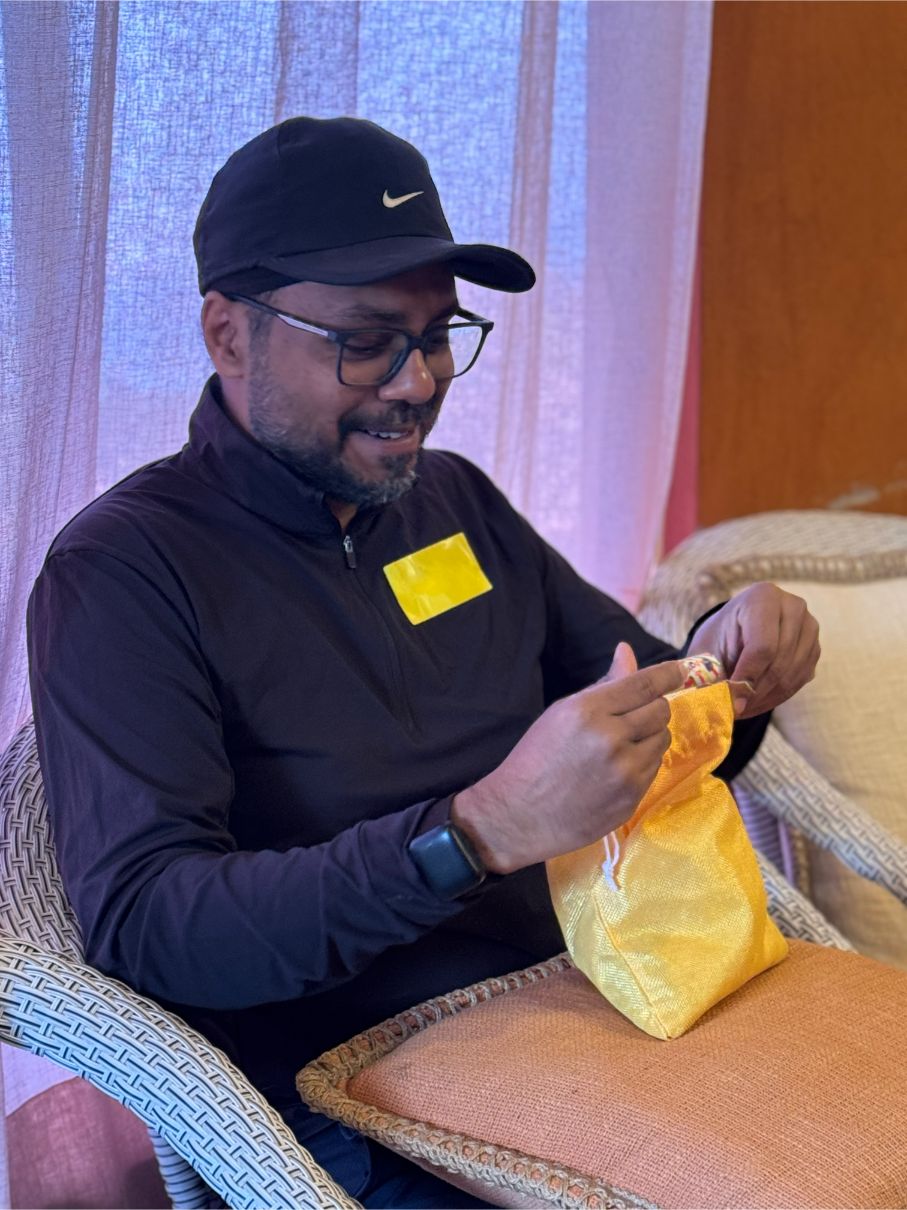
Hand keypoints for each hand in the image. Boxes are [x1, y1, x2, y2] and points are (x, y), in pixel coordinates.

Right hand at [452, 644, 682, 873]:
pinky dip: (644, 761)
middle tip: (635, 714)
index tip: (679, 670)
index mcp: (588, 711)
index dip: (668, 674)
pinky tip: (618, 767)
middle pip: (661, 710)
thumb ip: (603, 684)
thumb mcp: (562, 712)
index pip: (644, 684)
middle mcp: (611, 738)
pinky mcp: (632, 797)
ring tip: (622, 743)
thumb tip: (628, 651)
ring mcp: (624, 771)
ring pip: (663, 738)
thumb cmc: (536, 757)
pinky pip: (655, 766)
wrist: (519, 814)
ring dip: (650, 735)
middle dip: (654, 707)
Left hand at [687, 582, 819, 718]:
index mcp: (763, 597)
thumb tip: (720, 704)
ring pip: (792, 674)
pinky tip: (756, 702)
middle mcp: (793, 607)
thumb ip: (711, 673)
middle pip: (780, 661)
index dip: (747, 679)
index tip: (732, 703)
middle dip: (755, 692)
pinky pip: (800, 680)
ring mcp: (810, 628)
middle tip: (735, 710)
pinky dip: (777, 697)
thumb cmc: (718, 639)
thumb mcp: (706, 651)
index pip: (762, 647)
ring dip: (766, 698)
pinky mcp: (814, 648)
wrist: (736, 631)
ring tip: (742, 707)